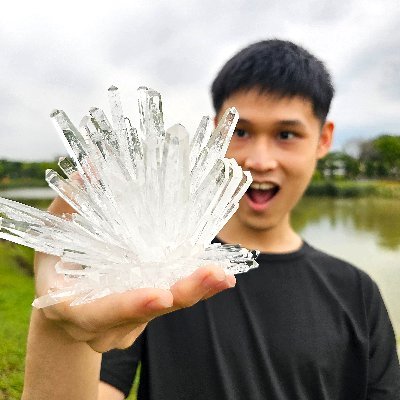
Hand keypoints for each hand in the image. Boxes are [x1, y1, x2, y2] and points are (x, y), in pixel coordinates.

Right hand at [35, 197, 235, 352]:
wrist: (64, 299)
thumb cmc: (57, 261)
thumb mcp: (56, 231)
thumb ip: (74, 201)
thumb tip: (94, 164)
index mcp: (69, 306)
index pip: (97, 313)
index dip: (128, 305)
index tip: (161, 295)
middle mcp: (100, 326)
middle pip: (144, 315)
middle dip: (182, 294)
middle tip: (215, 275)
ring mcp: (124, 328)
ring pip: (165, 311)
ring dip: (197, 291)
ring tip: (224, 274)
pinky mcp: (143, 322)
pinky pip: (171, 305)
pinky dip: (197, 290)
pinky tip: (221, 277)